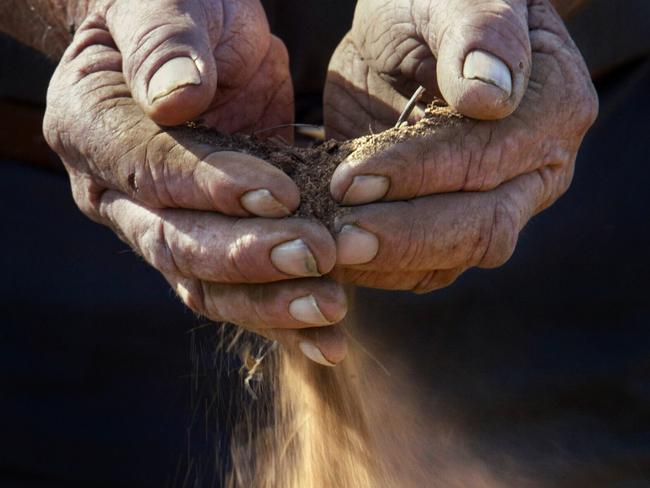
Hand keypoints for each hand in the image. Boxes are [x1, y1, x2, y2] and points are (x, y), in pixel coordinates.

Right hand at [43, 1, 347, 365]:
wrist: (192, 37)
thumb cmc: (174, 7)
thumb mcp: (163, 0)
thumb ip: (163, 41)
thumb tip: (176, 97)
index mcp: (93, 126)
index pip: (149, 168)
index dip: (211, 186)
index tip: (280, 192)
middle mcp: (119, 190)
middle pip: (177, 242)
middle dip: (249, 256)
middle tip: (318, 258)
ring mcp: (163, 223)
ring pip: (207, 284)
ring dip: (270, 303)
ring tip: (331, 310)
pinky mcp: (214, 236)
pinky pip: (240, 289)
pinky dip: (282, 316)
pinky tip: (328, 339)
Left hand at [324, 0, 597, 291]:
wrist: (416, 37)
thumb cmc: (434, 6)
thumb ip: (476, 30)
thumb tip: (489, 96)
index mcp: (551, 108)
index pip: (486, 158)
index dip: (418, 173)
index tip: (350, 177)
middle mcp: (536, 170)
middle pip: (481, 228)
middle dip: (404, 237)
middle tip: (338, 240)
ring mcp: (497, 206)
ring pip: (451, 260)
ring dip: (384, 263)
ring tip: (325, 251)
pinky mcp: (451, 227)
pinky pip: (421, 267)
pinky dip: (375, 269)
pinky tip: (332, 255)